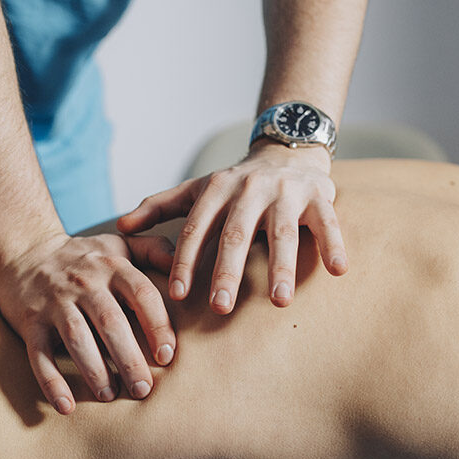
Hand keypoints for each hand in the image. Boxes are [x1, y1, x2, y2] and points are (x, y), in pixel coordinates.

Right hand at [0, 233, 175, 413]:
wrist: (23, 252)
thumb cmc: (84, 257)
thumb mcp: (119, 246)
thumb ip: (155, 250)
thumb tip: (193, 260)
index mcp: (112, 266)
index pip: (141, 293)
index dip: (156, 324)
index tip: (167, 355)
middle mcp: (84, 282)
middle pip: (110, 322)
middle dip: (129, 358)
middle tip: (144, 389)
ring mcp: (54, 302)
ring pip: (77, 338)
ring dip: (94, 370)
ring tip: (110, 396)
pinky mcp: (30, 321)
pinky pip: (39, 354)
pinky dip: (51, 381)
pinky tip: (66, 406)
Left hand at [117, 142, 346, 313]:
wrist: (287, 150)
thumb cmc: (235, 184)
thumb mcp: (197, 190)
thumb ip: (159, 207)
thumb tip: (118, 227)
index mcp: (217, 189)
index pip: (196, 228)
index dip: (185, 261)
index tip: (176, 295)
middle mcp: (250, 188)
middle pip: (236, 234)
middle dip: (227, 271)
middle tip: (220, 308)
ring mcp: (286, 192)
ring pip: (282, 232)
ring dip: (281, 266)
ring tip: (280, 302)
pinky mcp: (320, 195)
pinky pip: (328, 222)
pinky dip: (334, 244)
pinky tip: (339, 270)